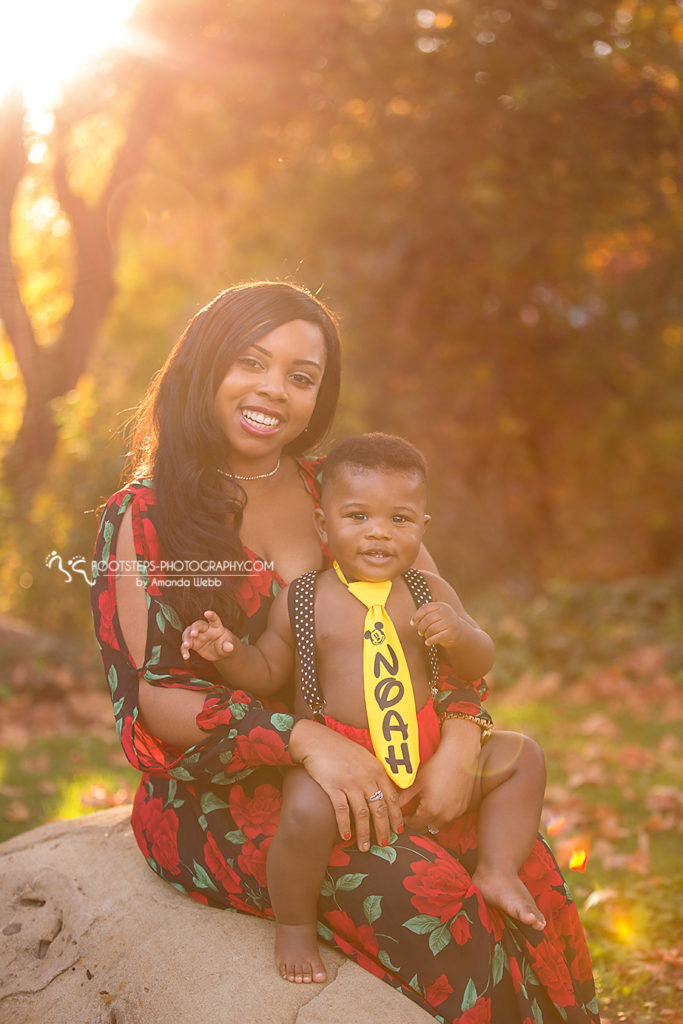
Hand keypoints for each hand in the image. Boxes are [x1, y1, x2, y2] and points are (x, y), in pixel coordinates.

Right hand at [181, 609, 235, 661]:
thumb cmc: (225, 645)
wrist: (220, 652)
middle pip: (198, 625)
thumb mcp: (228, 647)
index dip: (211, 615)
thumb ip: (228, 646)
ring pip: (188, 633)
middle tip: (193, 634)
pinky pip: (186, 645)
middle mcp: (205, 629)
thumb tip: (229, 647)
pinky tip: (185, 657)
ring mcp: (198, 636)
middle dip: (194, 628)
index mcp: (216, 627)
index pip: (214, 619)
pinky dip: (184, 650)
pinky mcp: (193, 644)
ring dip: (186, 638)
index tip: (207, 613)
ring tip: (186, 646)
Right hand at [289, 719, 403, 850]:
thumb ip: (375, 773)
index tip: (398, 830)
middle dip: (383, 829)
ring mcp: (350, 782)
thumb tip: (385, 792)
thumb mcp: (364, 757)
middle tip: (384, 844)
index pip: (391, 797)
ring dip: (364, 834)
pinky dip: (344, 826)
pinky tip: (345, 837)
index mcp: (376, 769)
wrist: (317, 740)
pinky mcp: (333, 786)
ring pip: (362, 814)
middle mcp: (366, 777)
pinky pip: (342, 811)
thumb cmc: (341, 749)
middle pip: (379, 809)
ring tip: (365, 847)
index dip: (396, 816)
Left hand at [400, 718, 480, 832]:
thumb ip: (403, 797)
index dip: (405, 821)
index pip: (413, 825)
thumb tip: (392, 805)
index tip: (401, 816)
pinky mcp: (464, 809)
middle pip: (426, 828)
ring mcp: (456, 814)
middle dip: (416, 823)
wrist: (460, 757)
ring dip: (429, 820)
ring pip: (438, 824)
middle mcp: (444, 816)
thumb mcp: (416, 782)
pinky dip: (441, 814)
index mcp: (430, 811)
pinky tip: (438, 803)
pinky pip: (449, 817)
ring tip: (423, 808)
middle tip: (410, 813)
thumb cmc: (437, 767)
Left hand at [411, 601, 464, 648]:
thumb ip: (424, 616)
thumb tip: (413, 622)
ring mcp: (450, 622)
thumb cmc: (442, 623)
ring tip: (426, 636)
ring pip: (431, 629)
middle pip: (427, 619)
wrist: (459, 631)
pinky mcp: (452, 633)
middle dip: (421, 627)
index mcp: (441, 605)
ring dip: (426, 634)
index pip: (425, 608)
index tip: (412, 623)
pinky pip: (437, 637)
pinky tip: (427, 643)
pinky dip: (430, 641)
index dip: (416, 616)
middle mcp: (447, 612)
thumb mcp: (435, 616)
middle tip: (420, 632)